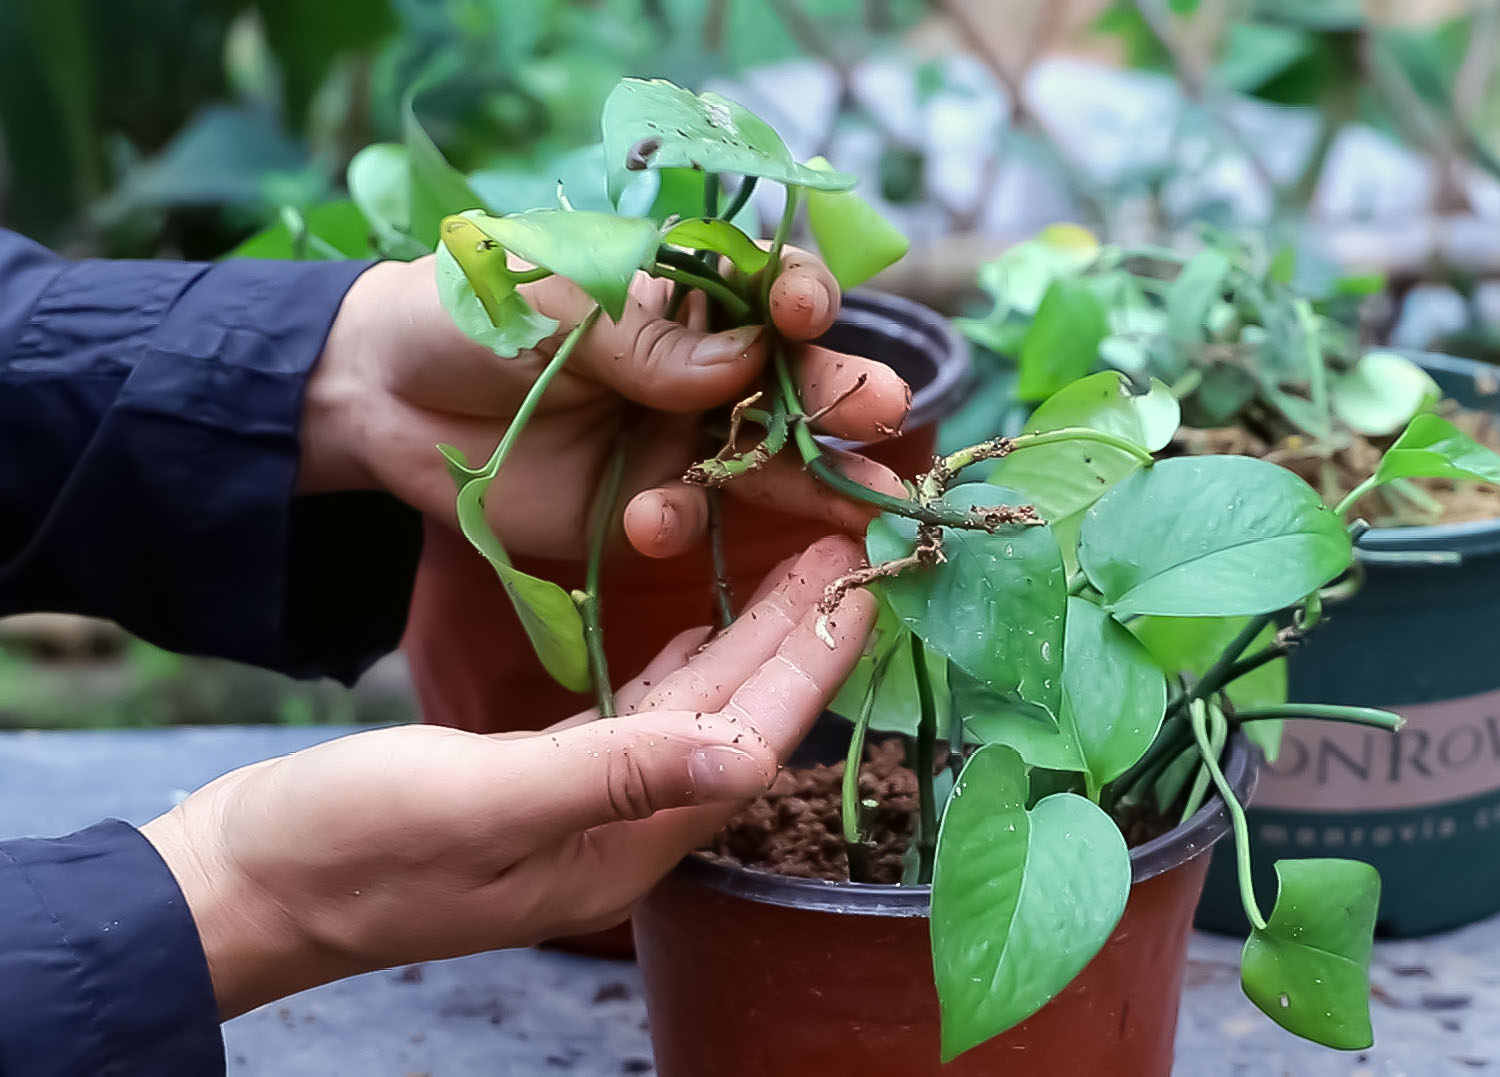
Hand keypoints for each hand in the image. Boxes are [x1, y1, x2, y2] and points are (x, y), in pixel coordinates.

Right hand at [141, 538, 875, 1016]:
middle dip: (798, 632)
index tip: (863, 581)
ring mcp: (589, 805)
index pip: (752, 736)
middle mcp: (627, 827)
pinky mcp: (546, 777)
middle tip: (848, 542)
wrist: (251, 882)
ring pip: (697, 706)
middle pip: (739, 714)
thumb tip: (751, 756)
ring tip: (793, 561)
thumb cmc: (350, 847)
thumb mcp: (479, 801)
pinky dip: (680, 659)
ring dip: (749, 637)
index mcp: (628, 840)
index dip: (812, 659)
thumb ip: (614, 776)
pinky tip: (700, 624)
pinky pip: (641, 709)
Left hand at [301, 249, 911, 559]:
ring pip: (773, 463)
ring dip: (815, 483)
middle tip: (882, 408)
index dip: (800, 299)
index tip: (806, 309)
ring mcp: (687, 444)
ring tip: (866, 506)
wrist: (382, 398)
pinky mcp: (651, 509)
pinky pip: (698, 523)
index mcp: (693, 294)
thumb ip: (649, 338)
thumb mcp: (559, 302)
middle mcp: (710, 370)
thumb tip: (743, 363)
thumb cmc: (474, 312)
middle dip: (843, 396)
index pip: (771, 291)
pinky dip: (688, 525)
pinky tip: (651, 521)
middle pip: (797, 383)